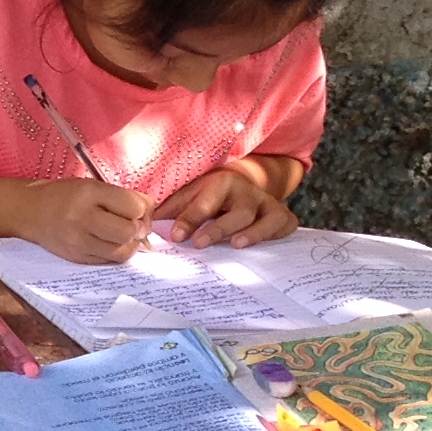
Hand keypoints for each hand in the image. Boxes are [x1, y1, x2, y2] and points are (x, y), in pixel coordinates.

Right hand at [15, 179, 152, 263]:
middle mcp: (82, 218)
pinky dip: (117, 253)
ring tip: (123, 236)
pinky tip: (111, 243)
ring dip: (130, 244)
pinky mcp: (77, 258)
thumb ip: (125, 197)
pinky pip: (109, 261)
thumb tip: (153, 211)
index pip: (133, 207)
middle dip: (138, 229)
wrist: (31, 211)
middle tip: (132, 225)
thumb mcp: (94, 186)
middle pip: (128, 232)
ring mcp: (78, 242)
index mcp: (89, 194)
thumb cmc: (67, 195)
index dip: (142, 209)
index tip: (136, 209)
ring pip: (122, 252)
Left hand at [155, 166, 298, 247]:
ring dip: (253, 232)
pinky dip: (276, 235)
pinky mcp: (283, 217)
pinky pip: (284, 226)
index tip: (176, 237)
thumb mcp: (189, 196)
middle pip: (238, 211)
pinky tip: (265, 247)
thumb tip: (146, 227)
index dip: (190, 218)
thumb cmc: (210, 196)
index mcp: (221, 183)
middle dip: (218, 227)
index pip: (205, 202)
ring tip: (236, 245)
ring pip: (265, 218)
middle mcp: (247, 192)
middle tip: (199, 244)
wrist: (246, 185)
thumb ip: (171, 211)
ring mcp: (267, 204)